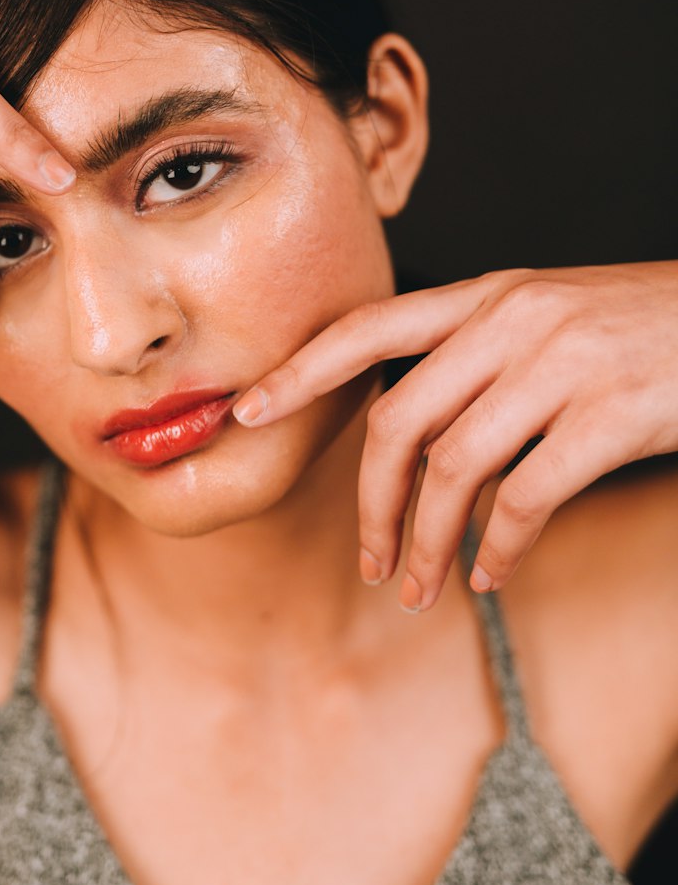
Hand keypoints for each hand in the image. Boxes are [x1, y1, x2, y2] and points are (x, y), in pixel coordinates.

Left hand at [232, 263, 677, 611]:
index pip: (369, 328)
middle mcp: (513, 322)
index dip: (301, 372)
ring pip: (453, 469)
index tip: (246, 410)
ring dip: (427, 543)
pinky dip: (499, 550)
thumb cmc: (641, 331)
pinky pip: (525, 499)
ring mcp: (561, 365)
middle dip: (370, 504)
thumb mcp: (551, 318)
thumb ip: (479, 358)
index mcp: (489, 296)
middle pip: (398, 422)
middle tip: (370, 562)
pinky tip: (495, 575)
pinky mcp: (609, 414)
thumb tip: (412, 439)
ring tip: (421, 588)